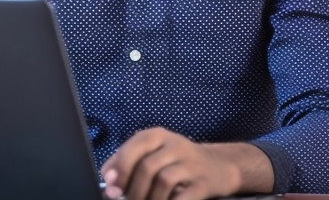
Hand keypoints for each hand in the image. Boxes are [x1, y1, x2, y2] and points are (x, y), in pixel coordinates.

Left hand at [101, 128, 267, 199]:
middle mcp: (175, 145)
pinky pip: (182, 197)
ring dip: (148, 199)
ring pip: (163, 181)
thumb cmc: (177, 162)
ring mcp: (191, 163)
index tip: (111, 187)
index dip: (120, 168)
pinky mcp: (204, 183)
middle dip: (132, 190)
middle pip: (147, 166)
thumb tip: (108, 181)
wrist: (220, 166)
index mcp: (157, 135)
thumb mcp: (154, 153)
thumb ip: (129, 162)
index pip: (134, 147)